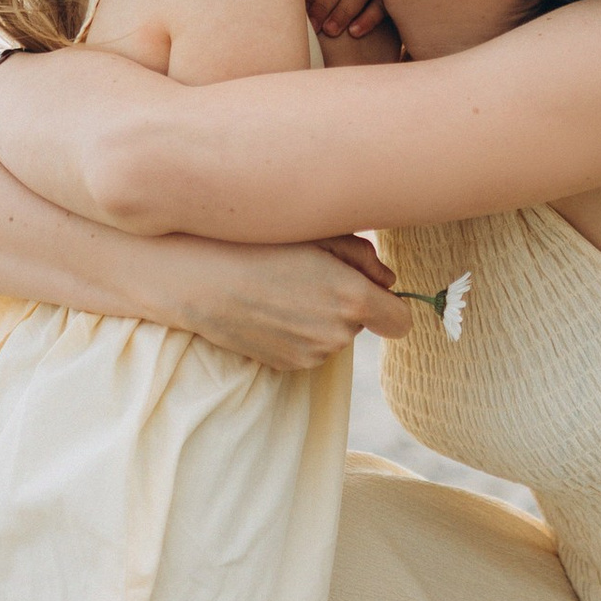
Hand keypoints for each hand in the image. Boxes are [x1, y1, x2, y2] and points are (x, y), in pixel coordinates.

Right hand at [169, 232, 411, 371]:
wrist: (200, 280)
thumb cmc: (258, 244)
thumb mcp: (318, 234)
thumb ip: (364, 257)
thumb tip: (388, 280)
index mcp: (352, 300)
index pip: (400, 321)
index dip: (389, 305)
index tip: (374, 292)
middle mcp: (338, 335)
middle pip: (362, 323)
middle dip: (346, 303)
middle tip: (309, 274)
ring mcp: (311, 355)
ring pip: (333, 336)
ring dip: (321, 317)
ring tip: (283, 289)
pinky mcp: (287, 366)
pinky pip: (308, 347)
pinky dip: (298, 331)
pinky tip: (270, 308)